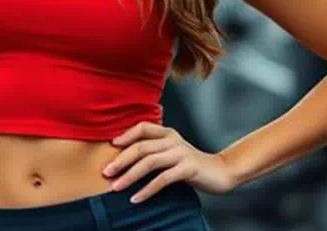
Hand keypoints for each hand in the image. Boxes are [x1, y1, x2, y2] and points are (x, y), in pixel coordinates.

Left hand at [103, 122, 236, 201]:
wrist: (221, 172)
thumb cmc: (190, 164)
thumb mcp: (172, 152)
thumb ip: (155, 150)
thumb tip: (124, 157)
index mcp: (168, 133)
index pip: (143, 127)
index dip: (126, 134)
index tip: (111, 146)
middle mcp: (173, 140)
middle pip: (141, 147)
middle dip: (121, 160)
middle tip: (105, 172)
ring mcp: (181, 153)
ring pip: (149, 162)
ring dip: (130, 176)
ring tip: (116, 187)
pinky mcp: (188, 168)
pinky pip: (163, 179)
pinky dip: (147, 189)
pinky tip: (136, 198)